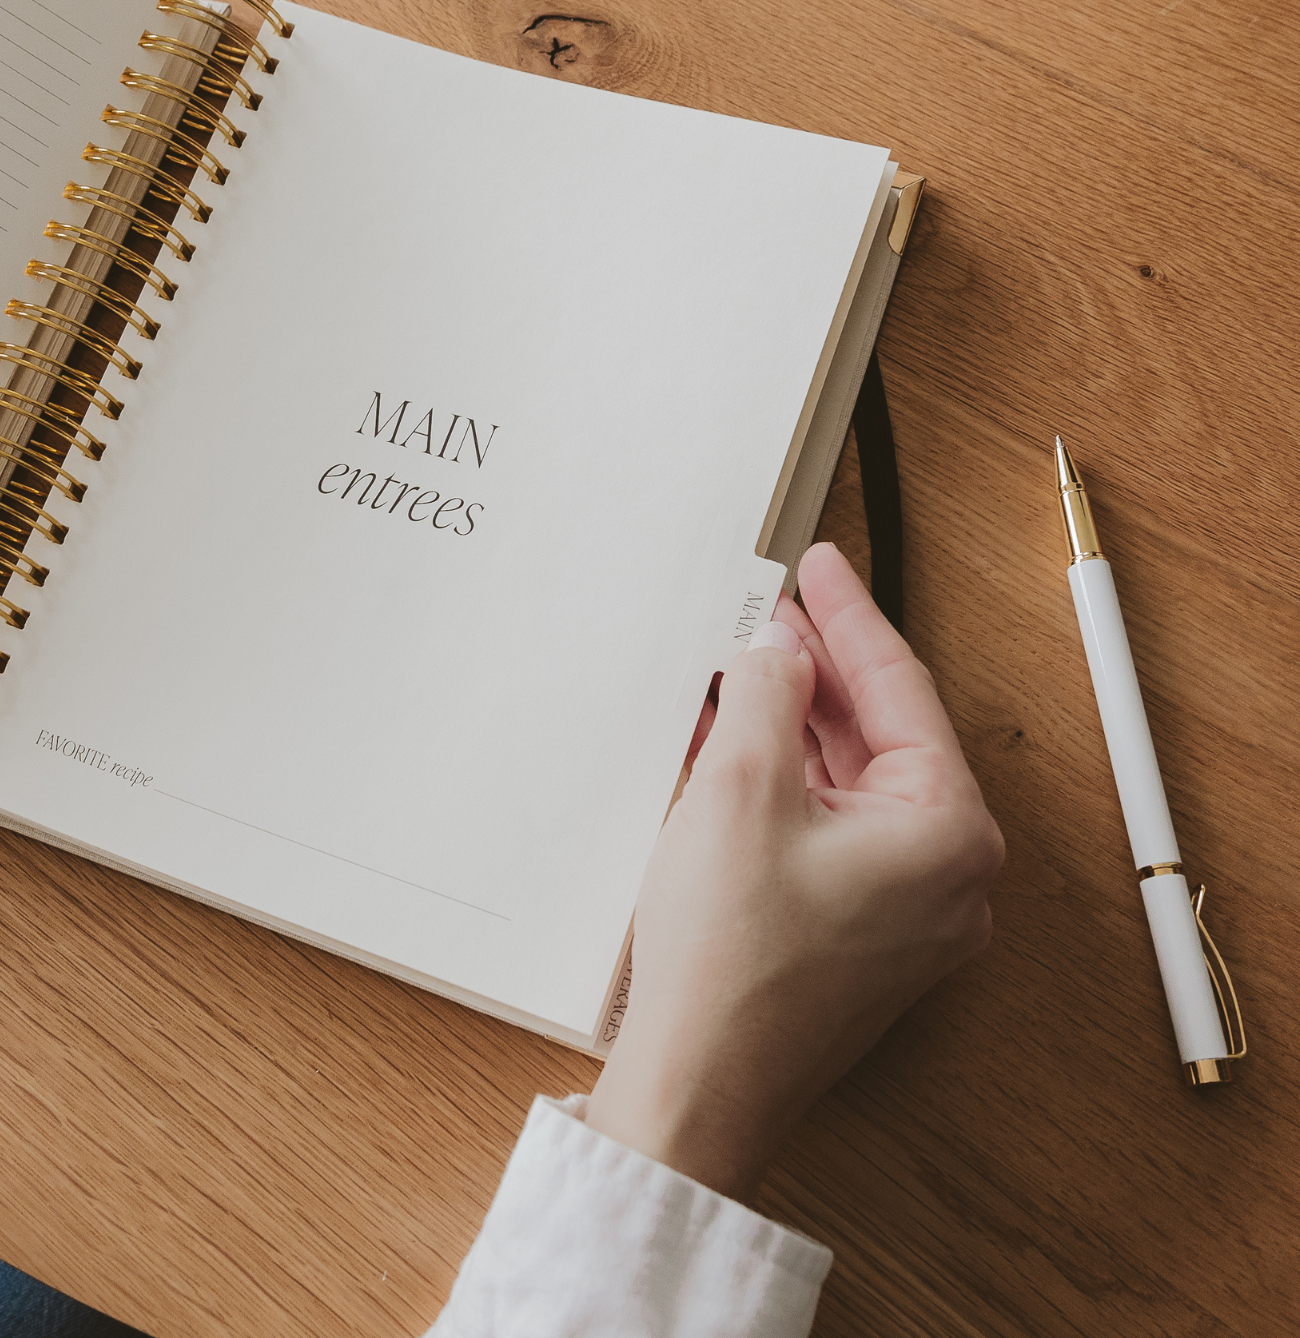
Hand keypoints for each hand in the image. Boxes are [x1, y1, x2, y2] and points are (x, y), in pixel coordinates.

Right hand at [585, 541, 1003, 1202]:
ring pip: (848, 780)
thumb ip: (764, 691)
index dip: (848, 614)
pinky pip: (827, 826)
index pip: (900, 689)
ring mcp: (905, 909)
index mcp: (948, 831)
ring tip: (737, 666)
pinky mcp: (858, 932)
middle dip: (814, 670)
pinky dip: (782, 780)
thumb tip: (774, 654)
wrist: (698, 1083)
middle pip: (879, 734)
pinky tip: (732, 742)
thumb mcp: (738, 783)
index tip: (819, 563)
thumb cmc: (729, 956)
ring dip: (791, 724)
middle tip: (766, 608)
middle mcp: (946, 873)